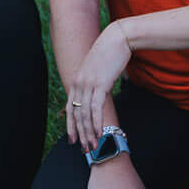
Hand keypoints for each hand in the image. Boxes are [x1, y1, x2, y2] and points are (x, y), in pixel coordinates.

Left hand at [64, 26, 130, 149]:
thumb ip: (94, 83)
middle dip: (81, 134)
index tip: (73, 140)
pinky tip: (100, 133)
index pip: (70, 108)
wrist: (118, 38)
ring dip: (89, 133)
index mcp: (77, 80)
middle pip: (77, 115)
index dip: (71, 126)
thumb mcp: (97, 69)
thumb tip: (98, 94)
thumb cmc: (110, 53)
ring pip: (85, 114)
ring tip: (94, 146)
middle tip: (86, 149)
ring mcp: (88, 84)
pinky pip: (96, 108)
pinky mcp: (100, 84)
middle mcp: (79, 83)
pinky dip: (97, 122)